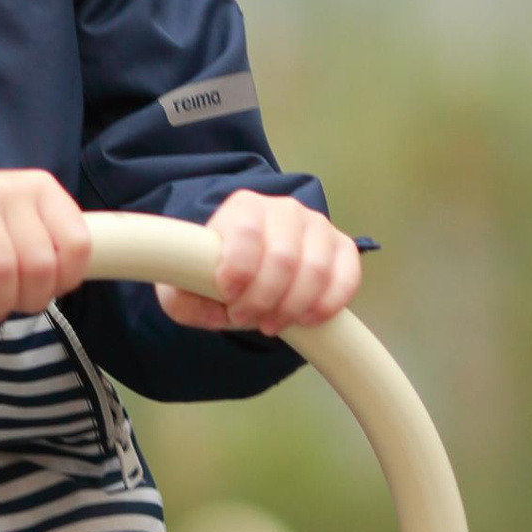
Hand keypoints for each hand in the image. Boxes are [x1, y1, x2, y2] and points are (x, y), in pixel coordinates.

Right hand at [0, 168, 92, 320]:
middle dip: (30, 299)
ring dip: (0, 303)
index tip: (50, 288)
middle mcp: (10, 189)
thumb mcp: (30, 217)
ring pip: (2, 272)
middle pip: (39, 266)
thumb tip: (62, 285)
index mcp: (42, 188)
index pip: (76, 245)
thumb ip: (52, 244)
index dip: (66, 280)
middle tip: (15, 303)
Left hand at [157, 189, 361, 336]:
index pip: (246, 231)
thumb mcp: (185, 286)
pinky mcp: (342, 248)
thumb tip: (213, 312)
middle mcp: (283, 209)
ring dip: (292, 307)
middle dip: (263, 298)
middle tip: (245, 318)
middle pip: (283, 256)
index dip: (239, 269)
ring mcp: (317, 226)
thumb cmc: (218, 271)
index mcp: (243, 207)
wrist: (250, 265)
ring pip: (315, 269)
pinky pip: (347, 277)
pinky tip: (306, 319)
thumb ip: (184, 299)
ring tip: (271, 323)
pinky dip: (328, 304)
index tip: (228, 294)